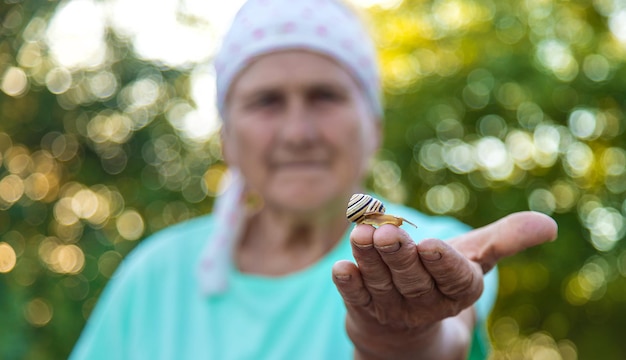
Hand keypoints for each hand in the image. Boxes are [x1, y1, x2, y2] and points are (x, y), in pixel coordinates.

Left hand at [332, 211, 556, 359]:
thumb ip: (506, 239)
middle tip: (386, 232)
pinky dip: (348, 284)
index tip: (431, 244)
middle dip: (400, 255)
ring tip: (360, 233)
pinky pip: (355, 299)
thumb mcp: (476, 257)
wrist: (408, 323)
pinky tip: (340, 267)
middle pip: (412, 279)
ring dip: (369, 259)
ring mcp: (392, 308)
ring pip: (381, 283)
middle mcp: (425, 303)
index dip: (442, 263)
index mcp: (457, 290)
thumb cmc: (442, 277)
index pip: (453, 278)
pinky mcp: (364, 310)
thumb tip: (549, 225)